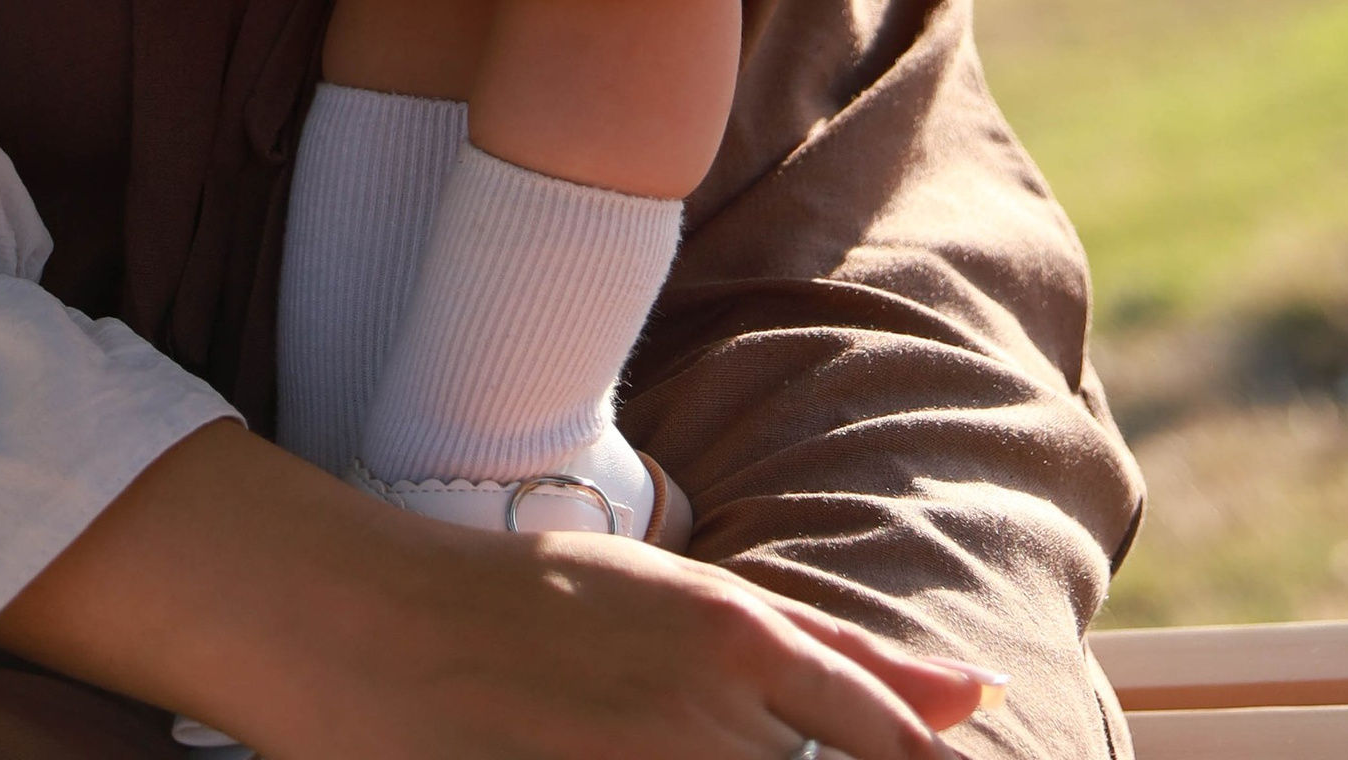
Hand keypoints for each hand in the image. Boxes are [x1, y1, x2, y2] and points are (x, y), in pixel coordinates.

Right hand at [0, 425, 1001, 759]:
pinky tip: (614, 759)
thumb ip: (842, 659)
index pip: (881, 751)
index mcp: (741, 648)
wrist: (372, 625)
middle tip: (700, 737)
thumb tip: (975, 699)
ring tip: (638, 738)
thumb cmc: (544, 603)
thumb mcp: (700, 606)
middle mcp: (703, 726)